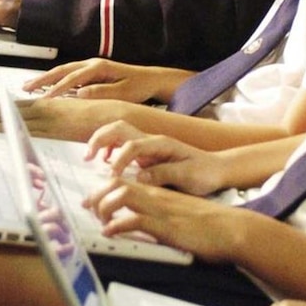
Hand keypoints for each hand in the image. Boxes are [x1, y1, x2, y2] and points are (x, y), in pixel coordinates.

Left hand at [0, 98, 131, 141]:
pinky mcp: (54, 129)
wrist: (117, 116)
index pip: (12, 108)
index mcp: (46, 105)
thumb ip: (55, 123)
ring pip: (11, 119)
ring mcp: (48, 119)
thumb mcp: (71, 118)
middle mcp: (44, 108)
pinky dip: (8, 130)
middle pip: (6, 112)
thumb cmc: (97, 120)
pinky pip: (26, 130)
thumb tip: (38, 132)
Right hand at [23, 58, 177, 101]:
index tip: (45, 99)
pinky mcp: (91, 74)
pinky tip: (46, 89)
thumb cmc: (139, 86)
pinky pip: (69, 76)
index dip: (58, 88)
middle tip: (25, 88)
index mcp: (99, 67)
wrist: (151, 79)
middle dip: (43, 79)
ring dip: (46, 79)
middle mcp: (92, 64)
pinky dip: (55, 81)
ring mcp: (90, 68)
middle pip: (62, 70)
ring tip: (29, 87)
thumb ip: (102, 92)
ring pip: (63, 71)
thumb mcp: (123, 92)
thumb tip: (80, 94)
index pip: (73, 78)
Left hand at [82, 178, 249, 262]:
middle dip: (96, 195)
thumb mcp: (180, 214)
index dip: (103, 189)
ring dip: (104, 208)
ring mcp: (161, 209)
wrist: (233, 230)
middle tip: (88, 211)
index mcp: (160, 192)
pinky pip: (133, 220)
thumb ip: (162, 214)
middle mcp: (157, 196)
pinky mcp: (166, 226)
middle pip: (117, 182)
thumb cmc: (210, 226)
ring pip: (121, 195)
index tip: (92, 202)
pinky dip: (117, 226)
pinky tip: (110, 234)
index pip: (125, 181)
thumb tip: (143, 225)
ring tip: (101, 223)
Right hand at [86, 121, 226, 195]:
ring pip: (118, 132)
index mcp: (162, 144)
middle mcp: (152, 140)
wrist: (218, 169)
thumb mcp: (188, 176)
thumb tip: (139, 177)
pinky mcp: (147, 152)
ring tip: (90, 158)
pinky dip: (109, 149)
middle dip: (99, 139)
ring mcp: (148, 144)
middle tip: (87, 157)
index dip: (119, 160)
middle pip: (119, 128)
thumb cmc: (205, 173)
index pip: (132, 145)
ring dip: (101, 141)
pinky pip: (122, 144)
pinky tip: (107, 162)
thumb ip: (163, 174)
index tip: (113, 177)